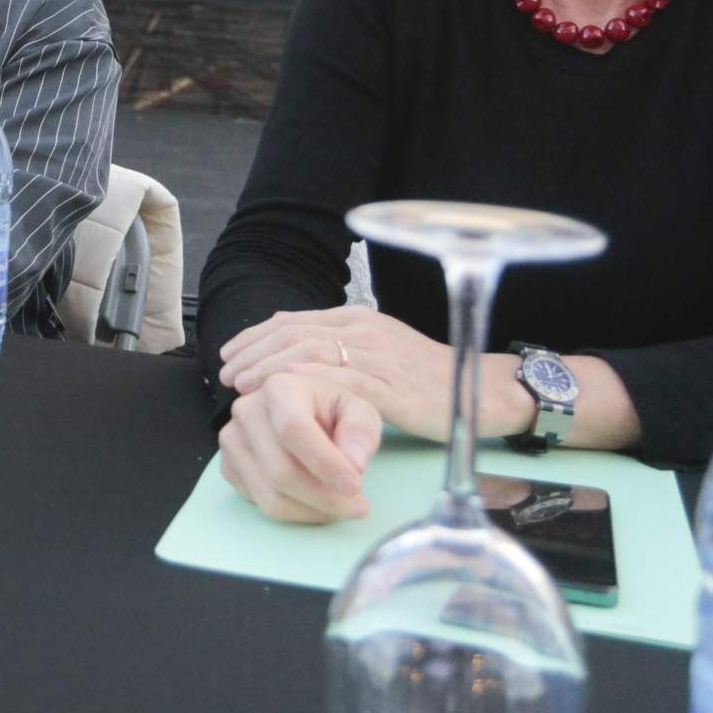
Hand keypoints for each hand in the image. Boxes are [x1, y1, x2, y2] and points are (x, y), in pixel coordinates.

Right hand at [219, 372, 382, 523]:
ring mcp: (231, 441)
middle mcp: (245, 411)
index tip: (355, 486)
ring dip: (313, 512)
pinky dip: (295, 514)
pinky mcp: (228, 468)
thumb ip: (361, 433)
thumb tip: (354, 465)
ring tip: (343, 507)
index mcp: (278, 388)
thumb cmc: (333, 413)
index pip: (293, 429)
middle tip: (358, 507)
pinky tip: (316, 501)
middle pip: (280, 471)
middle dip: (324, 498)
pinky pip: (260, 505)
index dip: (324, 462)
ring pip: (270, 497)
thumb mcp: (360, 412)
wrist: (304, 415)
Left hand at [220, 305, 529, 444]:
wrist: (484, 390)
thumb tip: (300, 355)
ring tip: (243, 386)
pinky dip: (303, 384)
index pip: (295, 321)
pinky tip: (281, 393)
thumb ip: (346, 349)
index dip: (257, 337)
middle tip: (227, 371)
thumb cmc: (431, 379)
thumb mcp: (383, 352)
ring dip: (269, 368)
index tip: (231, 353)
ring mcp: (377, 355)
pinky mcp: (390, 386)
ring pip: (308, 352)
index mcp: (360, 319)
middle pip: (294, 333)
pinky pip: (338, 380)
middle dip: (254, 352)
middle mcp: (364, 330)